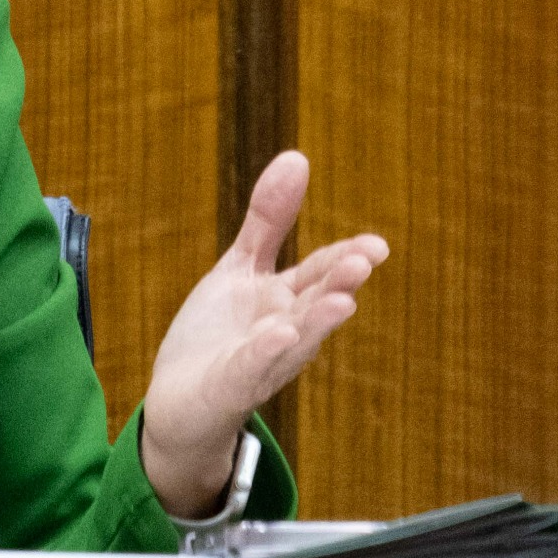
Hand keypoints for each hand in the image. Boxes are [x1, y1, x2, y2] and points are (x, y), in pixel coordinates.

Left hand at [139, 151, 386, 516]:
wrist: (181, 401)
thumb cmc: (219, 334)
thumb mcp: (240, 267)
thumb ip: (268, 220)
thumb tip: (297, 156)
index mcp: (287, 300)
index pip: (322, 274)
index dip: (346, 258)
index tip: (375, 245)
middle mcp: (284, 331)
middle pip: (316, 302)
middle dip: (340, 282)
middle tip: (366, 259)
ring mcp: (260, 361)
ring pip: (295, 338)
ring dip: (318, 320)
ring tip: (344, 300)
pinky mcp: (230, 385)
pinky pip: (251, 367)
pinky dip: (265, 351)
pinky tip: (279, 332)